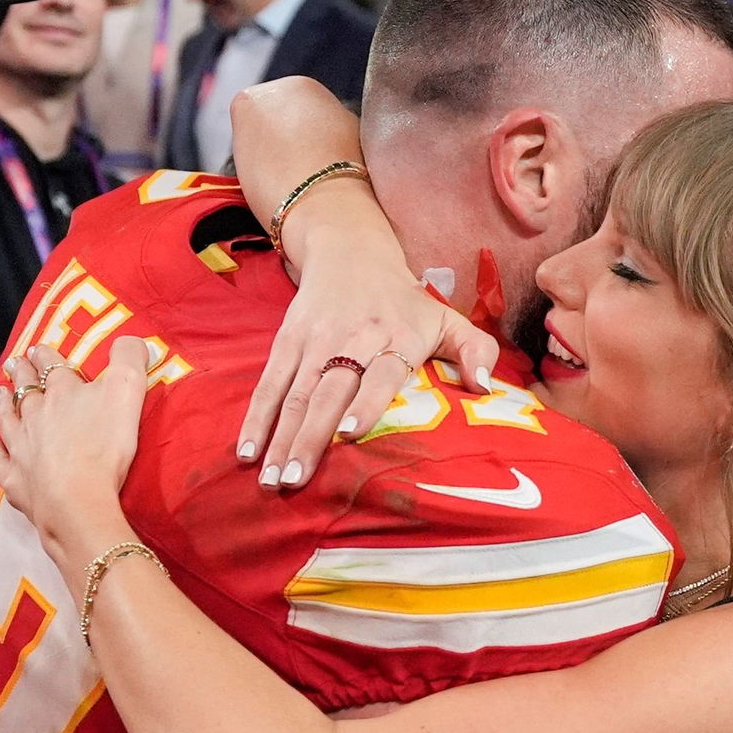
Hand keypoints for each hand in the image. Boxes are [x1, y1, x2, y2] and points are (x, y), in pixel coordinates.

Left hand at [0, 339, 147, 546]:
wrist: (77, 499)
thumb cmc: (105, 445)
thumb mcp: (127, 391)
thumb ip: (129, 358)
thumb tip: (132, 338)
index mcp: (62, 392)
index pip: (52, 367)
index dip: (46, 356)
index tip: (38, 348)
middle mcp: (35, 415)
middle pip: (25, 390)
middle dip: (20, 374)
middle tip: (13, 362)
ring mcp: (21, 447)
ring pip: (8, 419)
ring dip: (2, 404)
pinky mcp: (16, 479)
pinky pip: (0, 460)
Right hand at [236, 243, 497, 490]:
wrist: (352, 252)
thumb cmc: (406, 302)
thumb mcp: (447, 316)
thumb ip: (476, 350)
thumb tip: (484, 386)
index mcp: (396, 336)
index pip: (380, 372)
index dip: (365, 402)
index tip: (350, 435)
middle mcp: (353, 339)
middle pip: (329, 391)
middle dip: (310, 437)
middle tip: (296, 480)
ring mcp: (315, 341)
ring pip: (294, 393)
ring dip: (280, 438)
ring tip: (272, 478)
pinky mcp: (288, 341)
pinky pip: (270, 383)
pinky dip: (256, 418)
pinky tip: (247, 451)